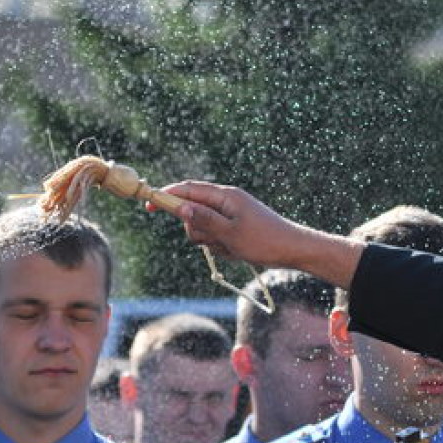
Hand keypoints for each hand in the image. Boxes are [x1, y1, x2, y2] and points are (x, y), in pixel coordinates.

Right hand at [157, 181, 301, 265]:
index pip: (188, 190)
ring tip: (232, 248)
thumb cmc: (265, 242)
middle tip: (216, 240)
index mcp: (225, 196)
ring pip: (203, 227)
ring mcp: (231, 214)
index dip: (166, 196)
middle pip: (192, 211)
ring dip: (211, 242)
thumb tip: (180, 207)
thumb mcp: (230, 233)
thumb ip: (204, 219)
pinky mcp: (236, 227)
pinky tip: (238, 252)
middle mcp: (227, 201)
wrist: (294, 251)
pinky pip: (217, 237)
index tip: (148, 207)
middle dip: (197, 229)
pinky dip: (222, 247)